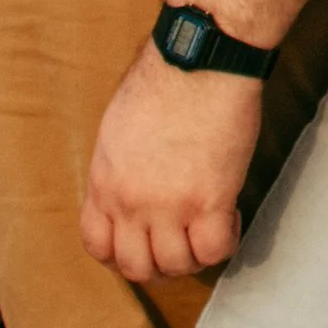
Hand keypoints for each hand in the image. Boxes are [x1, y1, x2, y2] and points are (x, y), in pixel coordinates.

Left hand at [81, 43, 265, 284]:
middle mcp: (131, 202)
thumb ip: (120, 168)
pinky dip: (224, 243)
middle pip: (136, 267)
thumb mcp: (118, 128)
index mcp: (105, 182)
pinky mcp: (210, 201)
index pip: (98, 246)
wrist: (201, 60)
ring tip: (207, 228)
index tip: (142, 244)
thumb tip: (133, 187)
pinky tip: (230, 216)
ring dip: (194, 256)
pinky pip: (215, 251)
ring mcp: (170, 206)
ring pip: (175, 266)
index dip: (121, 254)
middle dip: (159, 265)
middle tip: (180, 245)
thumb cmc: (164, 77)